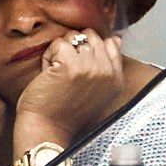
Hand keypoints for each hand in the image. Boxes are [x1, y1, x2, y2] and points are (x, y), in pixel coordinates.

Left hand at [14, 29, 123, 156]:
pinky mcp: (71, 65)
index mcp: (117, 78)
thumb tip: (116, 38)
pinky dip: (48, 56)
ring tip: (57, 73)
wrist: (48, 129)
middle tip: (66, 71)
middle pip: (91, 35)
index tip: (78, 69)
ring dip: (60, 52)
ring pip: (73, 37)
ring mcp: (91, 67)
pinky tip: (49, 74)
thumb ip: (109, 64)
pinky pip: (58, 43)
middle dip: (74, 48)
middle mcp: (108, 72)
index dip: (89, 49)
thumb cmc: (67, 111)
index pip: (111, 42)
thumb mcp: (98, 90)